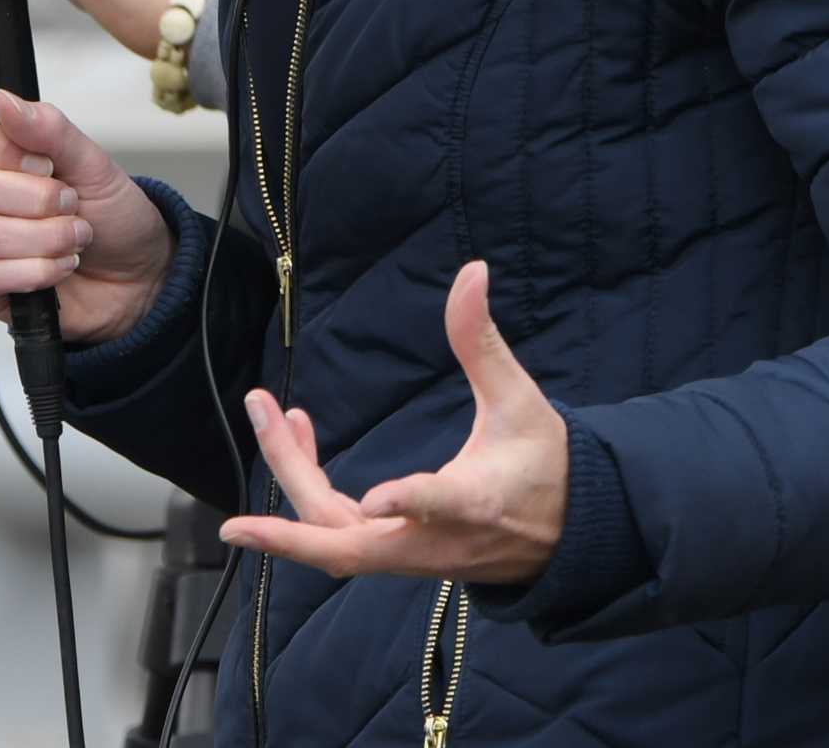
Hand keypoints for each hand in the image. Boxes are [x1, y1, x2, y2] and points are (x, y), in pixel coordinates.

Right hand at [0, 88, 172, 343]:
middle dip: (32, 198)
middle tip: (70, 202)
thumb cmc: (108, 212)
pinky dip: (36, 271)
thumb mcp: (93, 164)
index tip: (43, 163)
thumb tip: (3, 100)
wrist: (133, 273)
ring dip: (43, 238)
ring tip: (76, 237)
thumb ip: (49, 129)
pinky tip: (60, 266)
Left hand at [218, 261, 567, 585]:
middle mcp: (433, 540)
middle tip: (263, 412)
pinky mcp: (398, 556)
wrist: (565, 535)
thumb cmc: (542, 464)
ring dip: (292, 478)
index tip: (377, 495)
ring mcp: (410, 556)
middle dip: (292, 483)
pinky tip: (301, 439)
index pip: (439, 505)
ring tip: (270, 414)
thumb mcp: (518, 399)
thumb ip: (482, 340)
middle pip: (347, 541)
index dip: (407, 501)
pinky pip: (340, 534)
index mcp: (474, 501)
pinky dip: (309, 494)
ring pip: (333, 539)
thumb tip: (472, 272)